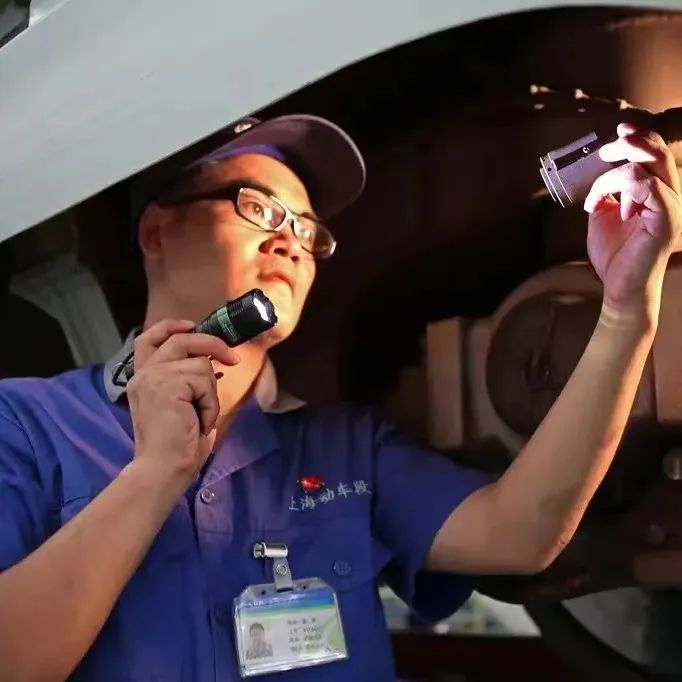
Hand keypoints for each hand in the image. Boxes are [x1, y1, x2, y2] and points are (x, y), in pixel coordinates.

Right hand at [126, 319, 239, 485]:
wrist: (163, 469)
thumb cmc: (176, 445)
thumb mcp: (181, 405)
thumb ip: (186, 381)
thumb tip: (212, 361)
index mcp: (143, 379)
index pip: (149, 338)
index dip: (171, 327)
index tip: (192, 327)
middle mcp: (143, 374)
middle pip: (179, 338)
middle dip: (211, 344)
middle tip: (232, 359)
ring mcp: (153, 377)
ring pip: (200, 364)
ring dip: (210, 392)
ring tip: (200, 416)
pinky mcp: (166, 383)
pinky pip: (204, 379)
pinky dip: (210, 402)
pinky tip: (199, 421)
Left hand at [584, 123, 681, 319]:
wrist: (620, 286)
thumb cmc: (614, 255)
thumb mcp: (602, 216)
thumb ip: (605, 193)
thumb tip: (598, 175)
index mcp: (657, 192)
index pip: (655, 155)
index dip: (639, 138)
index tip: (617, 132)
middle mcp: (670, 195)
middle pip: (658, 153)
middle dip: (632, 143)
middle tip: (608, 147)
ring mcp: (671, 206)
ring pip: (648, 167)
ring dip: (615, 175)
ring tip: (598, 195)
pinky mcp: (666, 218)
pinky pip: (645, 186)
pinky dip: (620, 189)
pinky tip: (610, 208)